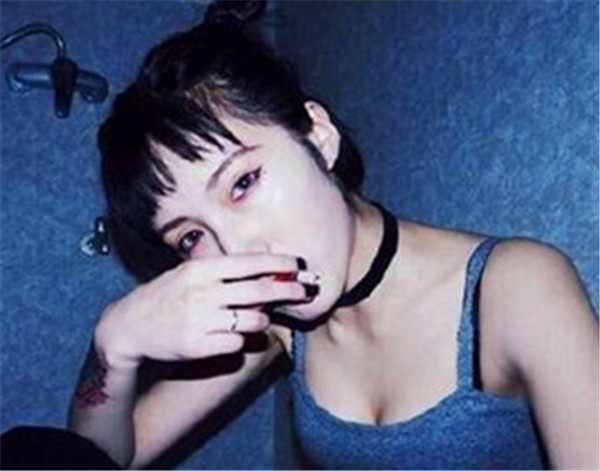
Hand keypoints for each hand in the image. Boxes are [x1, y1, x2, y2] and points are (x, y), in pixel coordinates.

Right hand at [94, 254, 315, 369]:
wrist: (128, 326)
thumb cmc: (165, 296)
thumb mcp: (187, 273)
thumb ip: (221, 270)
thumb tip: (262, 268)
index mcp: (199, 270)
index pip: (247, 264)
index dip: (277, 264)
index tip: (298, 265)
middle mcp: (201, 293)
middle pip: (258, 292)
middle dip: (287, 291)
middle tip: (306, 290)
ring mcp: (199, 321)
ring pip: (252, 321)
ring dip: (261, 320)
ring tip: (253, 318)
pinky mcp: (197, 347)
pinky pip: (237, 344)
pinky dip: (240, 341)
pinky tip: (230, 335)